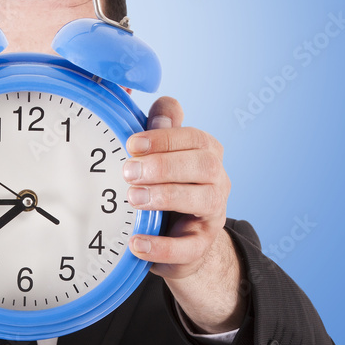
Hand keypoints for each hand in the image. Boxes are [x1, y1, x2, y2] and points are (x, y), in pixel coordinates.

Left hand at [123, 96, 244, 332]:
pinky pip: (189, 247)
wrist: (182, 240)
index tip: (132, 143)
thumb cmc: (166, 186)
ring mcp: (213, 213)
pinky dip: (161, 245)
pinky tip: (136, 242)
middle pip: (204, 164)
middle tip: (128, 171)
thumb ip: (155, 129)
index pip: (193, 137)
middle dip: (164, 165)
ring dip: (165, 196)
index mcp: (205, 152)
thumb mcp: (160, 156)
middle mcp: (216, 179)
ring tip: (132, 198)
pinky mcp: (201, 246)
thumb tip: (138, 97)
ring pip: (203, 200)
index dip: (164, 138)